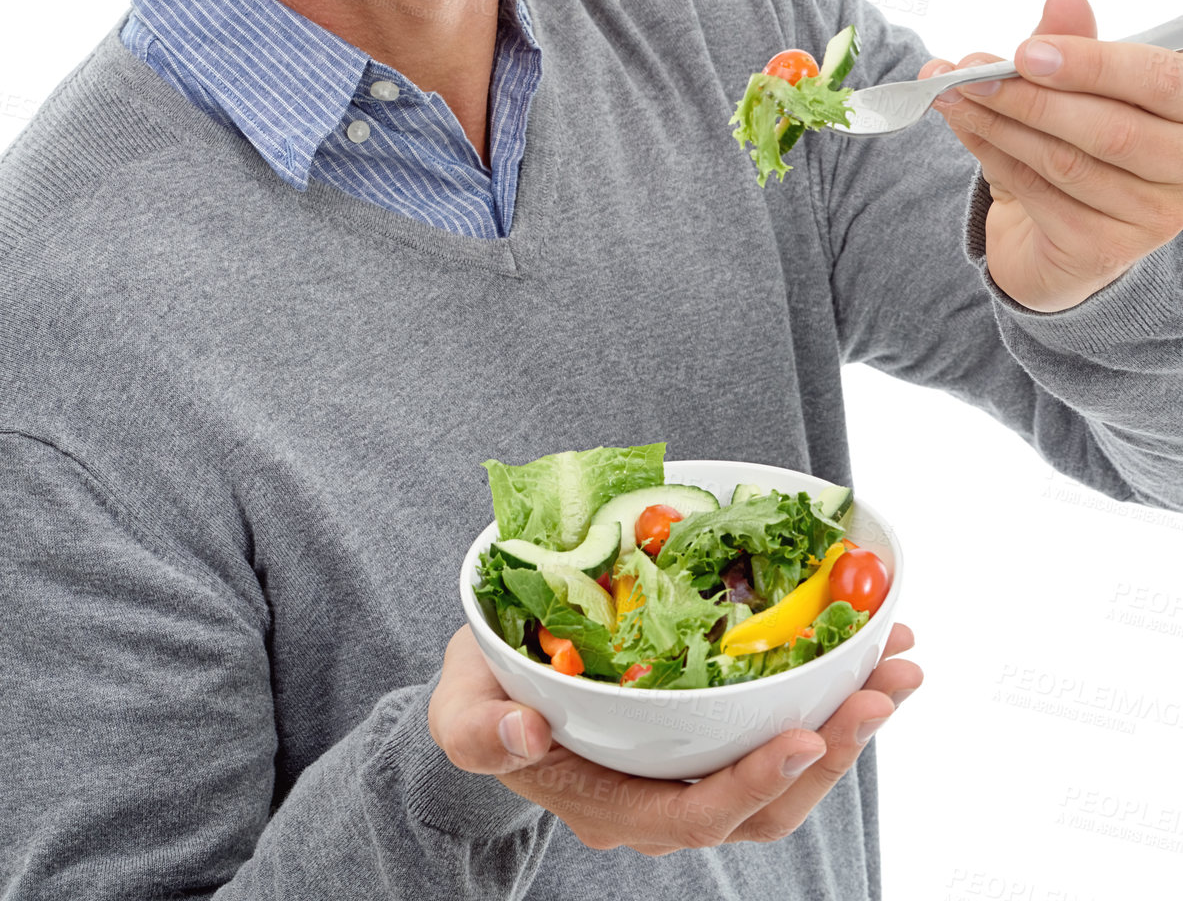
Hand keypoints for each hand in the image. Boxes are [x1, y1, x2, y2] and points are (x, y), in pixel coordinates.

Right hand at [428, 622, 920, 853]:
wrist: (494, 699)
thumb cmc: (480, 703)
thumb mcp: (460, 711)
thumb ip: (477, 729)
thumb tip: (521, 734)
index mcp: (613, 806)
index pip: (696, 813)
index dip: (753, 782)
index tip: (804, 735)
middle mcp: (667, 801)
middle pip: (766, 802)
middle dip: (834, 750)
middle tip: (886, 688)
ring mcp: (696, 771)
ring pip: (788, 771)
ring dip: (850, 724)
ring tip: (899, 666)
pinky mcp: (714, 734)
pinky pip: (783, 729)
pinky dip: (831, 695)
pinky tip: (865, 650)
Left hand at [919, 0, 1182, 311]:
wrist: (1058, 240)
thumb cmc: (1079, 147)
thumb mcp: (1075, 92)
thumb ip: (1073, 46)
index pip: (1159, 82)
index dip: (1093, 64)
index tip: (1025, 51)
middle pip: (1112, 129)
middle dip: (1032, 97)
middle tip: (972, 72)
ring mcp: (1150, 218)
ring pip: (1066, 161)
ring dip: (999, 122)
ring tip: (954, 93)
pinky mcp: (1102, 249)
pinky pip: (1038, 192)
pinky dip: (992, 153)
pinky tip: (965, 126)